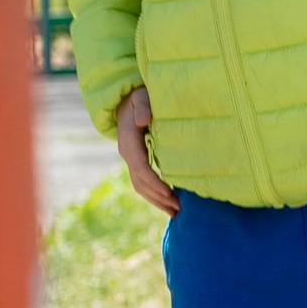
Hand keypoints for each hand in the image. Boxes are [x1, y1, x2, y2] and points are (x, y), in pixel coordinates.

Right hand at [113, 86, 176, 214]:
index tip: (170, 193)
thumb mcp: (141, 95)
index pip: (140, 167)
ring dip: (157, 200)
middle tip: (179, 209)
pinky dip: (155, 194)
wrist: (127, 97)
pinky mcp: (137, 160)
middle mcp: (127, 153)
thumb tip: (143, 121)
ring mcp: (131, 158)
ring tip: (176, 212)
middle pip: (140, 182)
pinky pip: (143, 182)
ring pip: (140, 186)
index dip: (155, 182)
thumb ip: (143, 106)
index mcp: (128, 141)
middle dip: (158, 197)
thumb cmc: (140, 95)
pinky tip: (170, 201)